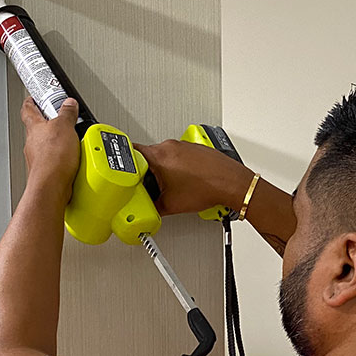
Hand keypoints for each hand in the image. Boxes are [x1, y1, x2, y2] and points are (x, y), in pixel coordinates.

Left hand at [21, 97, 79, 203]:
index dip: (32, 102)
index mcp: (34, 127)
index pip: (28, 109)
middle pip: (39, 127)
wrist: (52, 186)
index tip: (35, 97)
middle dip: (51, 123)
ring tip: (75, 141)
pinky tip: (76, 159)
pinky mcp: (48, 171)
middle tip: (63, 119)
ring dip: (59, 142)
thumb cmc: (51, 158)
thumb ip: (67, 113)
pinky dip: (65, 158)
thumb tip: (69, 104)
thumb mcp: (65, 126)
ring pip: (48, 145)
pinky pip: (56, 160)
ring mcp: (40, 158)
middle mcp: (33, 142)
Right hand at [134, 140, 254, 215]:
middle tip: (149, 185)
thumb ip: (152, 207)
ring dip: (163, 169)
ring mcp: (184, 145)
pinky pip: (179, 155)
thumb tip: (148, 210)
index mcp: (160, 155)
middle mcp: (171, 146)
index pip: (131, 151)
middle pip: (147, 155)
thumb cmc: (208, 188)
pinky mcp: (195, 149)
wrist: (232, 184)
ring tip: (172, 185)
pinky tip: (185, 181)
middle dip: (145, 171)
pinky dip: (178, 167)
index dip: (125, 163)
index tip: (124, 170)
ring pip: (164, 155)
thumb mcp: (171, 205)